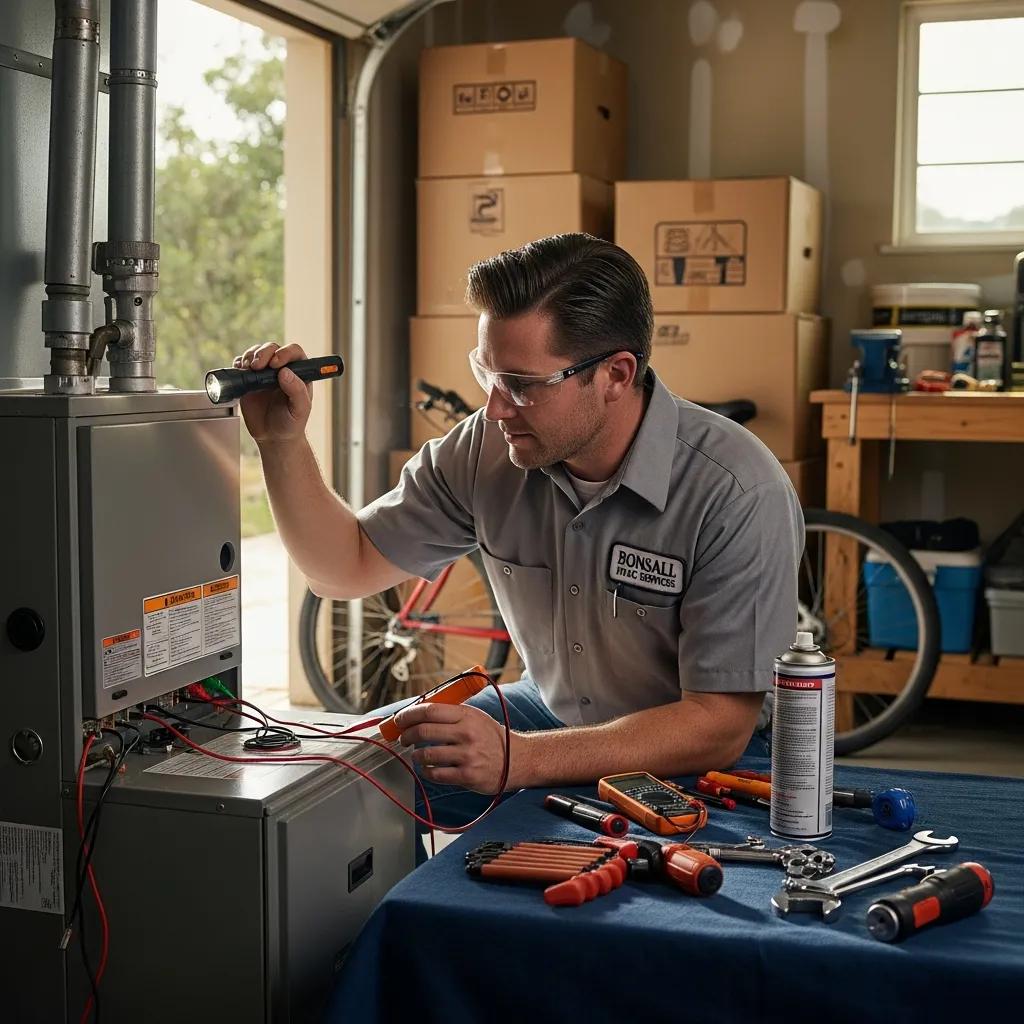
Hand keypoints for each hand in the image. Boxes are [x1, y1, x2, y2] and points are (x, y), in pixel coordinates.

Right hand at [233, 342, 312, 444]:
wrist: (274, 437)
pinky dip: (239, 364)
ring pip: (257, 353)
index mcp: (299, 374)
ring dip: (250, 356)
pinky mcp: (249, 380)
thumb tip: (285, 372)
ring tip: (247, 368)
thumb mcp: (300, 410)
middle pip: (273, 349)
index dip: (284, 353)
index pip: (294, 352)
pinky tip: (240, 371)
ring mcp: (264, 374)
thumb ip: (297, 391)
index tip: (276, 363)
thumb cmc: (291, 424)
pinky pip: (242, 365)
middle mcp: (282, 370)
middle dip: (263, 353)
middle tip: (257, 366)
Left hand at [394, 702, 523, 794]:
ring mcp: (467, 756)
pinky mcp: (467, 775)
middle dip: (406, 735)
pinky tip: (427, 768)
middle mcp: (466, 734)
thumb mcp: (475, 716)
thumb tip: (418, 711)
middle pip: (423, 731)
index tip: (399, 719)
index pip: (429, 710)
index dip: (409, 714)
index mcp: (466, 715)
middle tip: (403, 738)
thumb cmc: (491, 737)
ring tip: (417, 755)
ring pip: (426, 755)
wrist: (517, 760)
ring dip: (416, 755)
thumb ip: (451, 713)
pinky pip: (436, 774)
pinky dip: (426, 772)